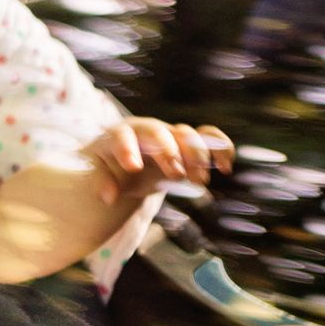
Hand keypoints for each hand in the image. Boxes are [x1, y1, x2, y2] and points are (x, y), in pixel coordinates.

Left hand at [85, 117, 232, 203]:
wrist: (127, 156)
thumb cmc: (109, 163)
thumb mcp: (99, 172)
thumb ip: (101, 180)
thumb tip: (109, 196)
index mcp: (121, 134)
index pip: (122, 136)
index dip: (127, 150)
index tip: (133, 168)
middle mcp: (147, 129)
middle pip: (160, 132)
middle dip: (170, 152)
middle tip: (176, 176)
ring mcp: (170, 134)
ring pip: (187, 134)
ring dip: (196, 155)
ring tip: (200, 180)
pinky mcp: (188, 142)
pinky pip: (209, 136)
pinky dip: (220, 147)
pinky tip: (226, 167)